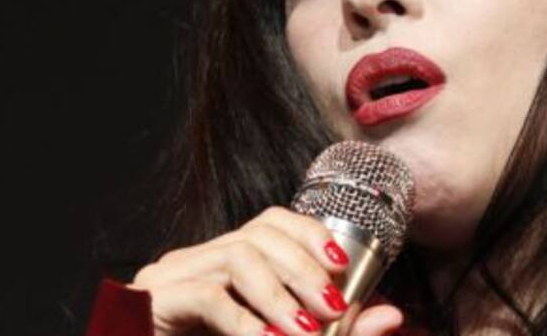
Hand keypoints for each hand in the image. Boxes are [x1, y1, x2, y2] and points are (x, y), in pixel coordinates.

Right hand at [130, 206, 403, 335]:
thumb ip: (337, 333)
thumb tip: (395, 317)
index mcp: (222, 264)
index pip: (271, 222)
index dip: (311, 234)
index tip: (342, 264)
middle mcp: (195, 260)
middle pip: (260, 235)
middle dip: (305, 269)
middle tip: (335, 308)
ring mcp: (169, 278)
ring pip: (238, 257)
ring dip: (281, 295)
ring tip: (307, 332)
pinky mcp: (151, 302)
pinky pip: (207, 295)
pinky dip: (246, 322)